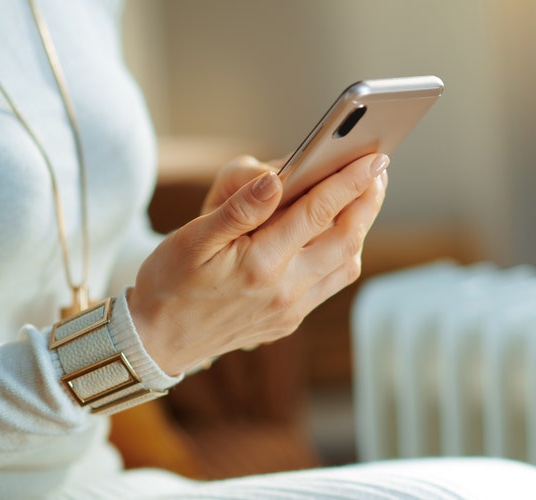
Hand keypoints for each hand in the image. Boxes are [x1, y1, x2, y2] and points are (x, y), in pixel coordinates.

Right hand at [129, 153, 388, 375]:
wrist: (157, 342)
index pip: (317, 213)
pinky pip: (332, 282)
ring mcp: (291, 309)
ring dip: (361, 226)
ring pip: (346, 262)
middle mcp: (284, 290)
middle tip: (378, 168)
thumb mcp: (190, 240)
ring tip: (363, 194)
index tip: (374, 158)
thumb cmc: (169, 284)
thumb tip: (275, 179)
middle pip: (346, 238)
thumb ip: (237, 209)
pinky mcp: (291, 319)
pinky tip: (338, 231)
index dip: (349, 181)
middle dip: (368, 199)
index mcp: (259, 264)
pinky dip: (345, 252)